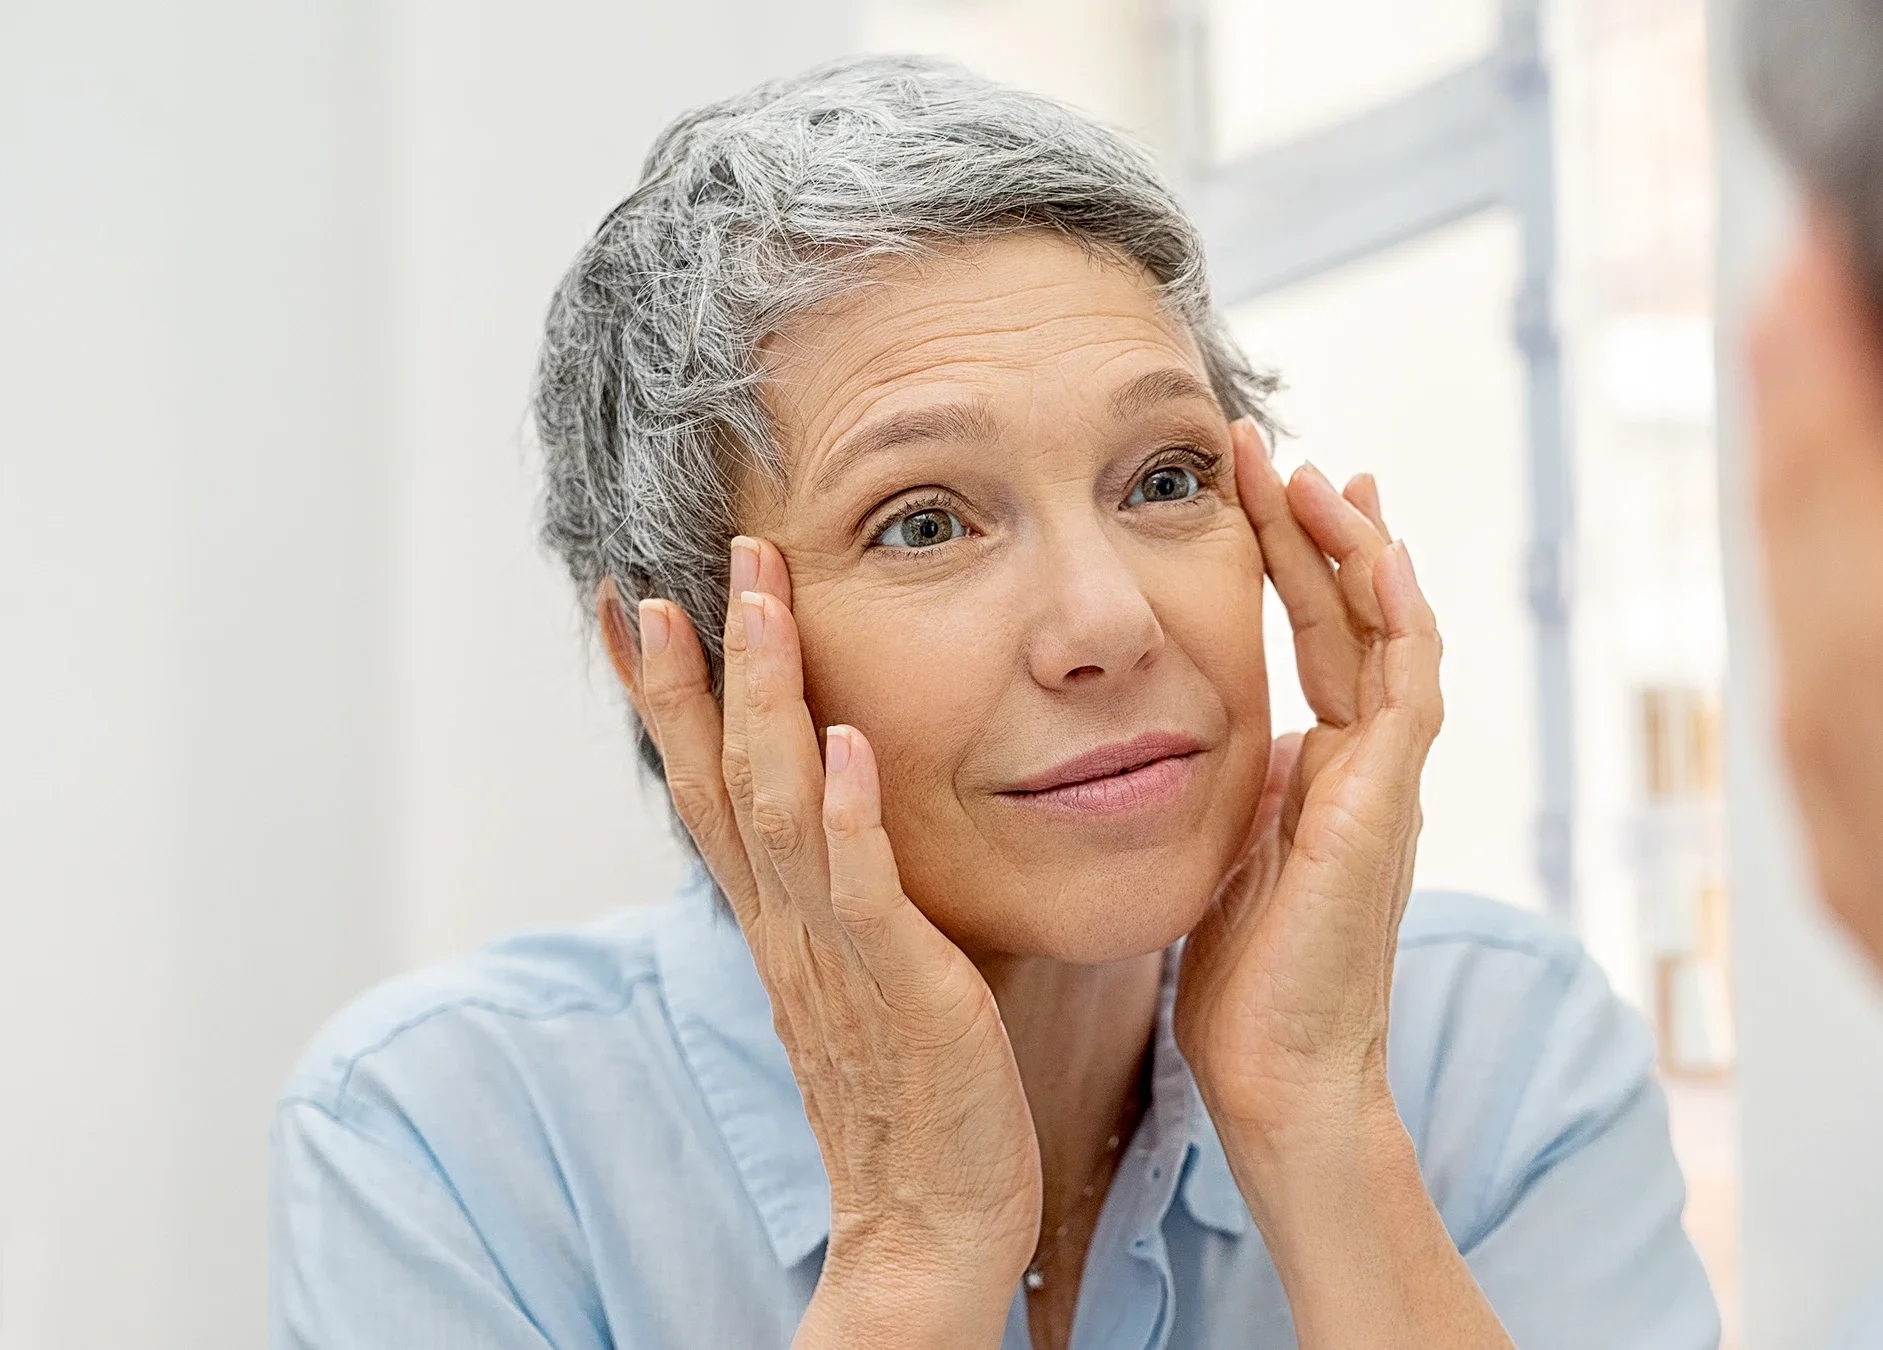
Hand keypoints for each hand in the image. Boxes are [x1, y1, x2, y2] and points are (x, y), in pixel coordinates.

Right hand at [632, 537, 1039, 1346]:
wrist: (934, 1223)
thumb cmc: (921, 1097)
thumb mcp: (870, 973)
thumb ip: (851, 894)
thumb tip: (851, 811)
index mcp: (779, 922)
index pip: (705, 787)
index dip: (668, 696)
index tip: (635, 602)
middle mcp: (786, 927)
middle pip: (717, 776)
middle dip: (697, 667)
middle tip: (676, 564)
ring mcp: (833, 955)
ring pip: (775, 804)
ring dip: (764, 697)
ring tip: (758, 598)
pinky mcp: (898, 988)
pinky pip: (861, 890)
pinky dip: (846, 814)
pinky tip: (844, 742)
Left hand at [1175, 421, 1442, 1141]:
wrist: (1278, 1074)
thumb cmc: (1243, 987)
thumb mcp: (1225, 854)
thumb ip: (1233, 789)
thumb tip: (1202, 735)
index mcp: (1326, 773)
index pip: (1320, 638)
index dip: (1292, 559)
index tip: (1258, 486)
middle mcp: (1368, 766)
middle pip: (1355, 617)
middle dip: (1319, 528)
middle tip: (1276, 449)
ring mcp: (1387, 784)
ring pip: (1393, 636)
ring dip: (1358, 551)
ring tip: (1318, 474)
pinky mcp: (1389, 807)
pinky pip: (1409, 691)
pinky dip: (1401, 618)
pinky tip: (1378, 555)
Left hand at [1749, 213, 1882, 1172]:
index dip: (1861, 468)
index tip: (1825, 323)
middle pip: (1842, 647)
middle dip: (1810, 463)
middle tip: (1793, 306)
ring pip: (1821, 701)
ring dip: (1800, 541)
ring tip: (1800, 406)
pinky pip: (1834, 778)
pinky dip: (1820, 652)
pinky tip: (1824, 603)